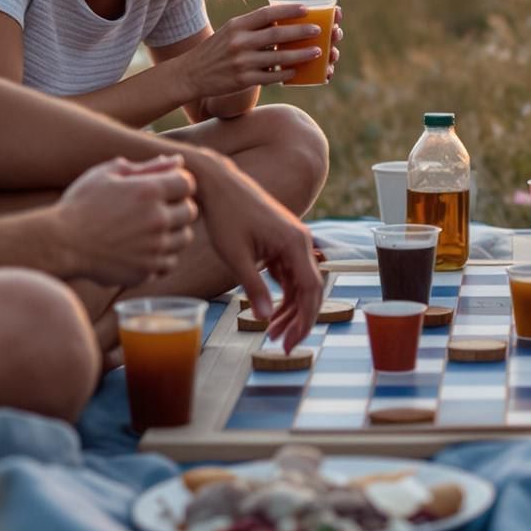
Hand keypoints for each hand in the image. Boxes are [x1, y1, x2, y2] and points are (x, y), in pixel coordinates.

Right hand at [52, 156, 196, 287]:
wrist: (60, 243)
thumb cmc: (80, 205)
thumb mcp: (106, 175)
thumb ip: (145, 167)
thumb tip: (175, 160)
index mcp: (150, 191)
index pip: (187, 183)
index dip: (177, 183)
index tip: (163, 188)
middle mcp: (158, 219)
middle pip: (190, 211)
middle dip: (177, 207)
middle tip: (155, 209)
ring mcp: (154, 248)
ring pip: (184, 238)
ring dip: (172, 232)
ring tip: (147, 230)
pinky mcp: (147, 270)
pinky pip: (169, 262)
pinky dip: (161, 256)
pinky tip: (143, 249)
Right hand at [189, 2, 334, 99]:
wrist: (191, 74)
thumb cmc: (216, 50)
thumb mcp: (229, 31)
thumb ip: (252, 26)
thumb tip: (282, 21)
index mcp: (237, 25)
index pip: (266, 13)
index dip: (288, 10)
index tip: (307, 9)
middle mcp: (239, 42)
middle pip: (277, 34)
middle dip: (301, 32)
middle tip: (318, 30)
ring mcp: (242, 62)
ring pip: (278, 57)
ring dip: (301, 54)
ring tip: (317, 51)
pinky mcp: (243, 80)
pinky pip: (271, 76)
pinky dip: (286, 73)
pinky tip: (298, 71)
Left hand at [193, 152, 324, 349]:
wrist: (219, 184)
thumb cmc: (225, 216)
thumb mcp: (236, 256)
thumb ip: (253, 287)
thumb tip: (262, 319)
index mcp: (295, 243)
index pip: (312, 290)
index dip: (304, 320)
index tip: (289, 343)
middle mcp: (302, 241)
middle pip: (312, 290)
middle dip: (299, 320)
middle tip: (281, 345)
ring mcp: (294, 241)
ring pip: (302, 284)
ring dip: (290, 310)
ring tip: (271, 333)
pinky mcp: (283, 243)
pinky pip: (292, 275)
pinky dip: (284, 295)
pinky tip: (269, 313)